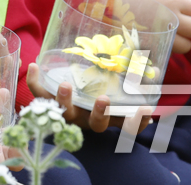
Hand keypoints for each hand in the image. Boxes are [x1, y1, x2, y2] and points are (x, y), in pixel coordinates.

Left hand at [27, 65, 151, 134]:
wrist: (63, 88)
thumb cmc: (95, 86)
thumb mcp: (115, 84)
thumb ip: (134, 78)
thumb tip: (157, 69)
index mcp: (106, 117)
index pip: (125, 126)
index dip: (136, 123)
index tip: (146, 113)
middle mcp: (87, 118)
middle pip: (94, 124)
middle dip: (100, 113)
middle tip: (103, 99)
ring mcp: (67, 111)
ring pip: (64, 112)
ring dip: (65, 100)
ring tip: (65, 84)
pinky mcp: (48, 101)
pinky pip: (39, 95)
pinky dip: (35, 81)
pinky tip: (34, 65)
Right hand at [116, 0, 190, 53]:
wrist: (109, 4)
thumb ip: (181, 3)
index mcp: (175, 1)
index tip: (190, 15)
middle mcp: (172, 18)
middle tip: (180, 25)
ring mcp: (162, 34)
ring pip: (187, 45)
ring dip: (181, 41)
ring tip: (167, 32)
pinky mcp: (153, 46)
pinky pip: (171, 51)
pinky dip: (168, 47)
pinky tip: (158, 38)